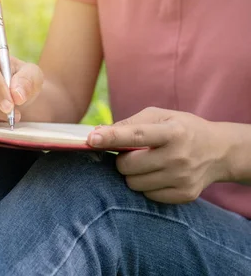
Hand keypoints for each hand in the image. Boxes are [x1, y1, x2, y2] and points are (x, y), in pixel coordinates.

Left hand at [86, 107, 229, 203]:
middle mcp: (179, 156)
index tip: (91, 139)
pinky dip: (146, 186)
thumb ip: (129, 124)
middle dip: (122, 160)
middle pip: (128, 166)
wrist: (220, 151)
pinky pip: (148, 195)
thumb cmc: (181, 129)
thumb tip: (99, 134)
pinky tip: (158, 175)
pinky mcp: (185, 195)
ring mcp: (183, 178)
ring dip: (132, 174)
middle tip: (131, 154)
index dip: (111, 137)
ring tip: (147, 163)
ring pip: (134, 184)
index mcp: (173, 132)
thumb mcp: (160, 116)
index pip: (136, 135)